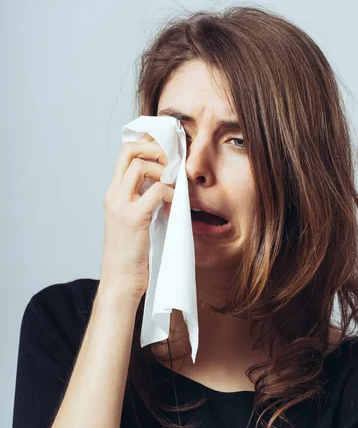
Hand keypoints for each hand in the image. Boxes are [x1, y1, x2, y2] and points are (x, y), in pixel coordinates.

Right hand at [99, 134, 173, 301]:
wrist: (120, 283)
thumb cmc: (131, 256)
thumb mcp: (134, 222)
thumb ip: (143, 202)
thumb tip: (165, 186)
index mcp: (113, 195)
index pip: (125, 154)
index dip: (146, 145)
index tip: (166, 150)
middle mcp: (113, 196)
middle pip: (128, 150)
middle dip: (154, 148)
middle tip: (171, 162)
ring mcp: (121, 206)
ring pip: (140, 165)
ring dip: (163, 170)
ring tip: (174, 184)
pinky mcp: (133, 219)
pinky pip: (156, 191)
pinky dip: (170, 193)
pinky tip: (174, 205)